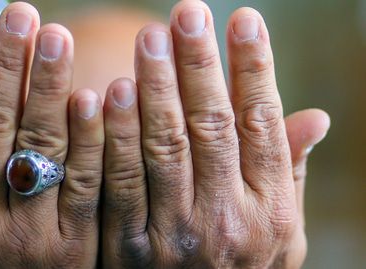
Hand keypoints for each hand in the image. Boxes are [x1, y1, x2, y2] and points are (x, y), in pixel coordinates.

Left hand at [101, 1, 328, 267]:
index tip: (243, 19)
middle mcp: (226, 218)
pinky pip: (118, 183)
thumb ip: (288, 173)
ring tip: (149, 39)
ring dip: (156, 88)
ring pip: (164, 147)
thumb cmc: (242, 266)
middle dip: (199, 65)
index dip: (254, 68)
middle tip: (186, 12)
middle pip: (210, 127)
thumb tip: (316, 116)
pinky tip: (106, 94)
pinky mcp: (129, 246)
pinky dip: (113, 136)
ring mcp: (176, 233)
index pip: (261, 124)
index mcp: (269, 208)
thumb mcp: (281, 233)